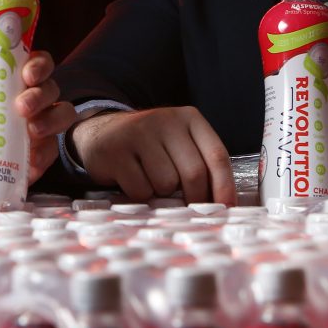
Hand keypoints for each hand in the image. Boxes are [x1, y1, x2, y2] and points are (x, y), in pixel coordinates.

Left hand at [0, 51, 75, 183]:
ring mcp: (45, 124)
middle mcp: (38, 99)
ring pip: (63, 114)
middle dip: (39, 95)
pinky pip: (53, 149)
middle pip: (51, 88)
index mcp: (18, 82)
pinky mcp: (46, 151)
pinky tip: (32, 161)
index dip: (38, 65)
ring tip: (32, 131)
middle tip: (22, 106)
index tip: (27, 74)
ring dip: (49, 120)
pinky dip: (44, 154)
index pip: (38, 64)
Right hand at [68, 106, 235, 204]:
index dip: (225, 186)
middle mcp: (165, 120)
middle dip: (194, 198)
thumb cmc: (149, 146)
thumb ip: (200, 163)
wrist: (100, 131)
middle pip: (193, 173)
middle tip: (187, 207)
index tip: (227, 209)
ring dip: (161, 193)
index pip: (217, 155)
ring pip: (166, 183)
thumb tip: (222, 204)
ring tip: (150, 179)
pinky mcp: (115, 151)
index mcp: (188, 118)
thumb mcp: (178, 143)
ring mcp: (138, 133)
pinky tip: (131, 178)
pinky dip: (139, 194)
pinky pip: (140, 189)